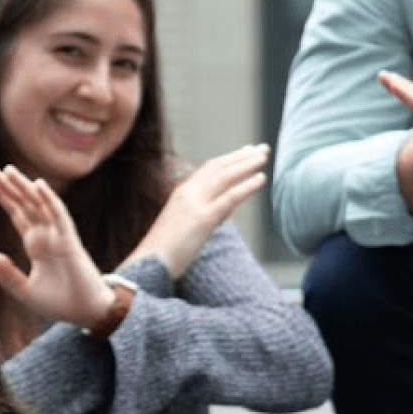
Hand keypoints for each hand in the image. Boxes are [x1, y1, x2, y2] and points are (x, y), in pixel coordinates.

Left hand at [0, 165, 114, 327]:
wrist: (86, 314)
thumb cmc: (60, 303)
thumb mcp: (26, 292)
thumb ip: (8, 276)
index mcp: (36, 244)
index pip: (17, 213)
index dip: (3, 196)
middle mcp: (47, 235)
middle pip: (24, 204)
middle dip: (7, 186)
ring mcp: (59, 237)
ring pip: (39, 206)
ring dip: (25, 188)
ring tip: (8, 170)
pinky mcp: (70, 242)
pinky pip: (59, 216)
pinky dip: (49, 200)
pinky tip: (38, 185)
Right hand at [128, 142, 269, 278]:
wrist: (148, 265)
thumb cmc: (165, 252)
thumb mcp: (187, 226)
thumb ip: (207, 213)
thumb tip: (227, 209)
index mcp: (182, 194)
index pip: (208, 170)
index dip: (228, 159)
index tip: (245, 151)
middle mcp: (188, 194)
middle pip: (218, 167)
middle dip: (241, 156)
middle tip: (262, 148)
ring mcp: (195, 205)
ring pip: (224, 177)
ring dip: (247, 164)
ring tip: (264, 155)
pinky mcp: (202, 219)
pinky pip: (229, 198)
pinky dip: (246, 186)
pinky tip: (261, 178)